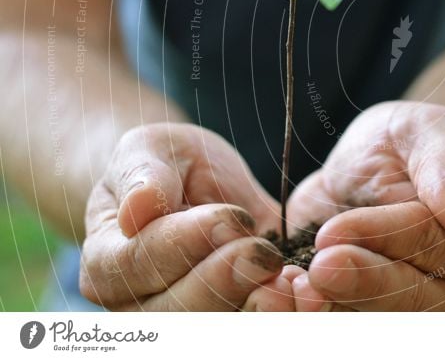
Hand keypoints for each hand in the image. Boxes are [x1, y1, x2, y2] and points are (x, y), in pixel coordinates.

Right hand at [80, 123, 296, 310]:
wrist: (194, 184)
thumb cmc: (164, 164)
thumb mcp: (151, 150)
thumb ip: (144, 176)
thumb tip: (136, 209)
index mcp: (107, 262)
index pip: (140, 263)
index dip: (187, 242)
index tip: (231, 216)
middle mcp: (138, 305)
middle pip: (177, 312)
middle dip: (225, 281)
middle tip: (263, 253)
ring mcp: (185, 318)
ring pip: (216, 329)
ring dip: (255, 309)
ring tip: (286, 281)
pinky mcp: (232, 315)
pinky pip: (252, 325)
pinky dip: (281, 314)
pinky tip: (302, 292)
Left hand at [250, 102, 444, 310]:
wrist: (381, 165)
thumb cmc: (411, 142)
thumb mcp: (427, 130)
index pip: (433, 246)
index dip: (383, 239)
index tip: (333, 230)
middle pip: (410, 298)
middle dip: (359, 283)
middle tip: (315, 267)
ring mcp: (413, 308)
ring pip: (379, 322)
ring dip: (334, 309)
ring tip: (294, 287)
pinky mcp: (369, 312)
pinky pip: (345, 322)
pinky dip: (314, 314)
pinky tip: (286, 294)